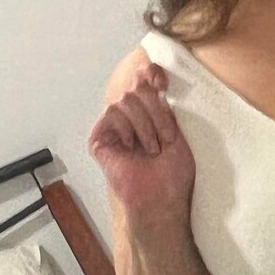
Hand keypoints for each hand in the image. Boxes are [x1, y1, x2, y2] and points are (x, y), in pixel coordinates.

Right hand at [88, 57, 194, 223]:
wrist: (161, 200)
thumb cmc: (173, 174)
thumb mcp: (176, 133)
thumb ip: (164, 107)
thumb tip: (153, 80)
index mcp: (149, 114)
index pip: (144, 79)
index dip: (151, 74)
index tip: (163, 82)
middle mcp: (130, 117)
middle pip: (137, 88)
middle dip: (157, 112)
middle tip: (165, 138)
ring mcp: (113, 127)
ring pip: (126, 100)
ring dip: (147, 125)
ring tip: (153, 149)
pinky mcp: (99, 138)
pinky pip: (112, 114)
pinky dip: (127, 128)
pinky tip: (132, 148)